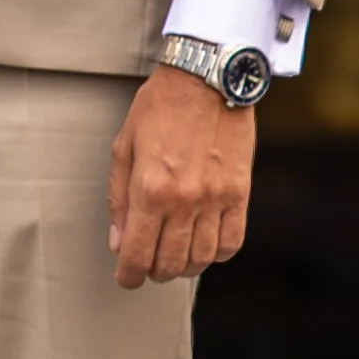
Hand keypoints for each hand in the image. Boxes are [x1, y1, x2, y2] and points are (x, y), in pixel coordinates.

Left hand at [107, 65, 254, 289]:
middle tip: (148, 266)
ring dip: (185, 266)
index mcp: (150, 190)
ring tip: (175, 257)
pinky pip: (232, 241)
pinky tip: (205, 246)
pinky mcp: (240, 193)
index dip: (129, 276)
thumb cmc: (161, 107)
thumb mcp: (124, 147)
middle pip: (170, 263)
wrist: (207, 79)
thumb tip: (119, 241)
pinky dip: (217, 253)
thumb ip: (119, 199)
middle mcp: (184, 201)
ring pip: (202, 258)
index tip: (126, 278)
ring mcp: (216, 199)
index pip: (138, 254)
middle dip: (154, 272)